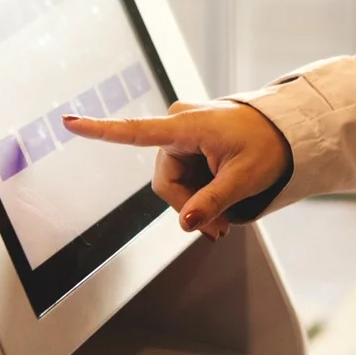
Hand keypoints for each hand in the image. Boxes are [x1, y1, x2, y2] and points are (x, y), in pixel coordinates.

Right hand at [62, 100, 291, 240]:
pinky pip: (182, 177)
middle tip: (218, 232)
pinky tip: (216, 211)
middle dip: (187, 207)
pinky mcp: (187, 143)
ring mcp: (182, 133)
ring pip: (173, 184)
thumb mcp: (245, 178)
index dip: (101, 131)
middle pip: (165, 181)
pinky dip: (197, 195)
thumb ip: (213, 201)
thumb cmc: (269, 145)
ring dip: (194, 205)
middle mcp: (178, 124)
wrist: (286, 131)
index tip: (68, 122)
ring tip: (223, 223)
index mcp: (187, 124)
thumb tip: (185, 224)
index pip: (136, 131)